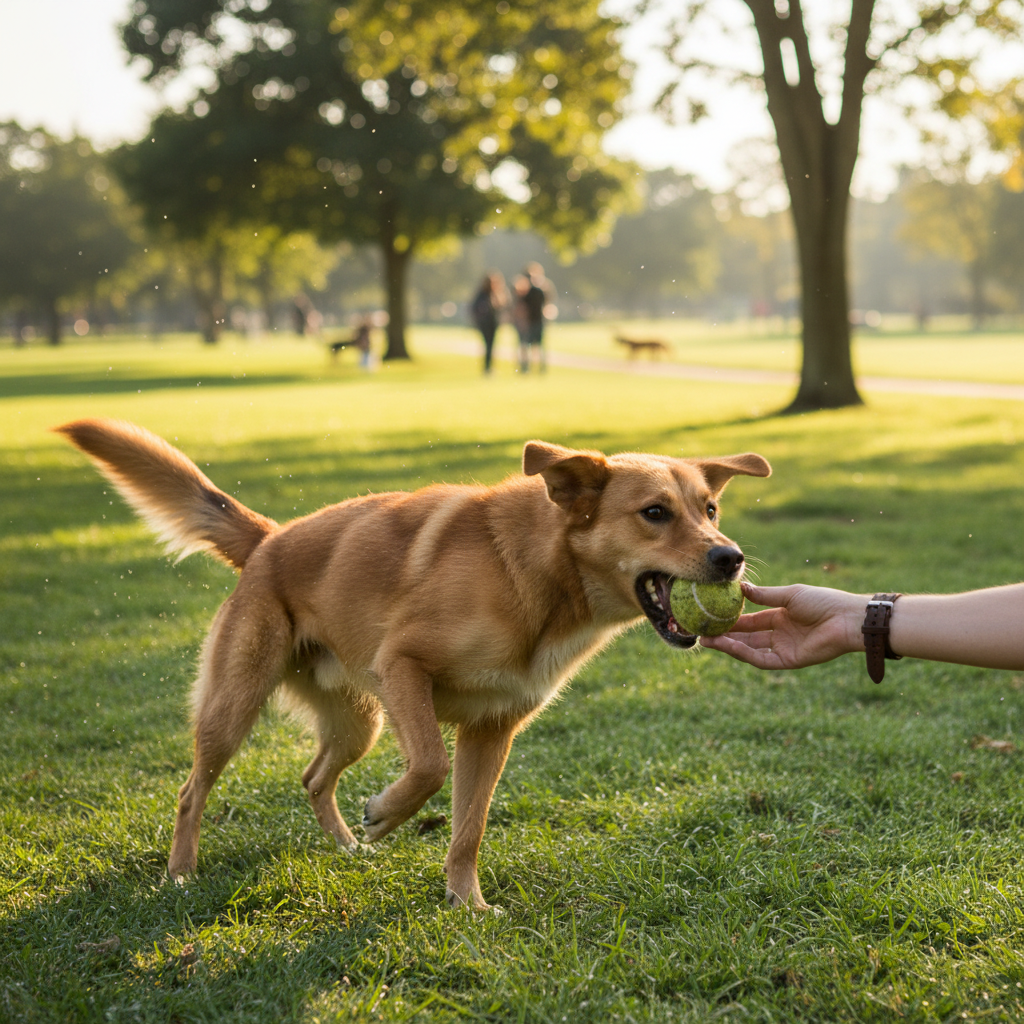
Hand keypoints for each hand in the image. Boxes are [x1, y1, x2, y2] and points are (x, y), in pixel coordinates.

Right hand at [699, 583, 865, 669]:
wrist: (846, 619)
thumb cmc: (823, 601)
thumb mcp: (790, 595)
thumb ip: (764, 596)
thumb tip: (740, 589)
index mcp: (780, 617)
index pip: (750, 620)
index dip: (730, 619)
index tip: (710, 615)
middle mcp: (779, 634)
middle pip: (746, 636)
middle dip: (723, 635)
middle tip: (701, 631)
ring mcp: (783, 648)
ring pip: (749, 649)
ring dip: (728, 645)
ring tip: (707, 640)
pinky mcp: (789, 661)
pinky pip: (761, 659)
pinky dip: (743, 653)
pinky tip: (728, 645)